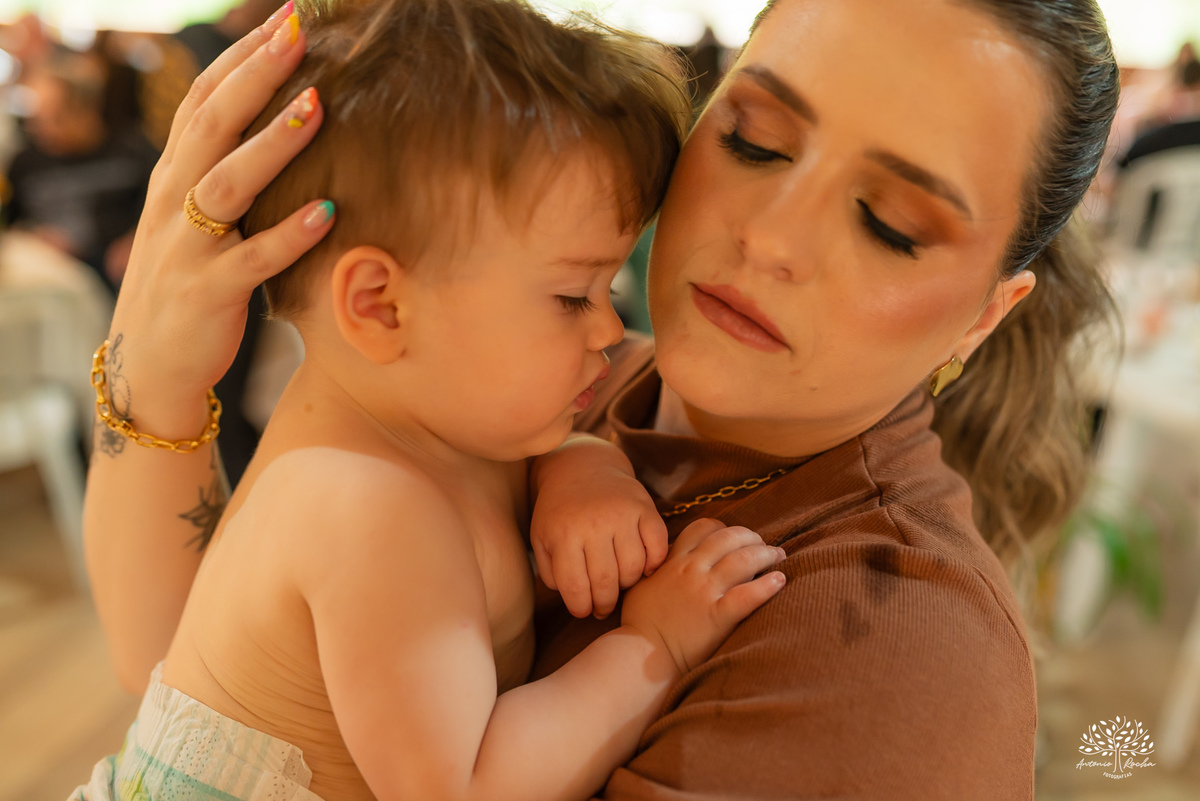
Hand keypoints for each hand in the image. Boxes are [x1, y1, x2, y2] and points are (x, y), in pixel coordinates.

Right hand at [107, 6, 331, 434]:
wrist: (148, 366)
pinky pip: (252, 260)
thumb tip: (277, 130)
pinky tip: (328, 214)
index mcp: (172, 178)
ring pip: (226, 183)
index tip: (283, 18)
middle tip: (297, 31)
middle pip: (212, 124)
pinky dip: (288, 236)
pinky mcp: (208, 292)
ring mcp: (187, 246)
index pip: (202, 101)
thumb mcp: (194, 221)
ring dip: (271, 143)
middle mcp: (173, 202)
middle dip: (254, 74)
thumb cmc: (186, 285)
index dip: (240, 57)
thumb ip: (224, 176)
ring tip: (316, 104)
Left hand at [530, 440, 667, 619]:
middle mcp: (594, 524)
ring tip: (618, 582)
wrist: (581, 466)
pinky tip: (642, 566)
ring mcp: (622, 514)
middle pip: (607, 582)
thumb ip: (550, 572)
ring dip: (627, 584)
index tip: (584, 611)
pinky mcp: (644, 506)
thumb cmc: (559, 511)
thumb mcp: (542, 538)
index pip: (576, 587)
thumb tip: (575, 600)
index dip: (581, 608)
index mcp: (564, 534)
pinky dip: (653, 563)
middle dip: (605, 604)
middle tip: (603, 607)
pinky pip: (658, 546)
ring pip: (634, 568)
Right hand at [621, 518, 785, 675]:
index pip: (703, 527)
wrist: (642, 654)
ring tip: (778, 556)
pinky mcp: (718, 616)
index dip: (723, 527)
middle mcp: (692, 570)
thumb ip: (660, 569)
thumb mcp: (642, 585)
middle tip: (764, 544)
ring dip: (766, 554)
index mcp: (675, 561)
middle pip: (729, 538)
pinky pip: (748, 595)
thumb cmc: (639, 623)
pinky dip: (767, 586)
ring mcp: (706, 592)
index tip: (734, 536)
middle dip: (751, 537)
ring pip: (744, 560)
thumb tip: (668, 561)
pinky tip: (780, 581)